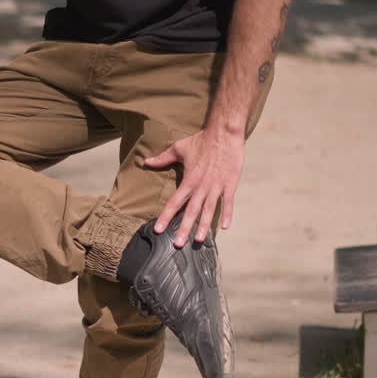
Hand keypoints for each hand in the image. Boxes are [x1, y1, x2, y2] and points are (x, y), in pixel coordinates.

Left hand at [143, 127, 245, 246]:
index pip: (174, 202)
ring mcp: (216, 186)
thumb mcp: (179, 148)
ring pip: (209, 210)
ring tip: (199, 240)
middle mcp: (201, 186)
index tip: (158, 230)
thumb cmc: (201, 140)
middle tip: (177, 245)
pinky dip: (227, 214)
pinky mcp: (230, 184)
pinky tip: (225, 227)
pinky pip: (228, 202)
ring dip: (204, 226)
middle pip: (191, 211)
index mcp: (188, 180)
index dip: (165, 217)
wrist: (224, 133)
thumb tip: (146, 162)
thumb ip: (162, 158)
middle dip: (183, 229)